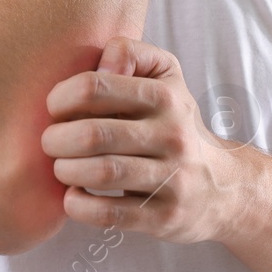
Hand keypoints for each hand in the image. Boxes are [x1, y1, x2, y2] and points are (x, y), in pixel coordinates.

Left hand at [40, 36, 246, 243]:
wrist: (221, 186)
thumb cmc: (173, 124)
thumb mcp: (164, 78)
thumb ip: (129, 55)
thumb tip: (100, 63)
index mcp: (165, 95)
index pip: (96, 87)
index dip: (62, 97)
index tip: (55, 108)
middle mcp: (173, 135)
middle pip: (94, 134)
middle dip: (57, 139)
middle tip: (50, 143)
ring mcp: (172, 178)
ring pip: (102, 172)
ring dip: (66, 171)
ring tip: (61, 167)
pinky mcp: (165, 216)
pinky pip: (110, 214)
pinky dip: (79, 206)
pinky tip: (74, 196)